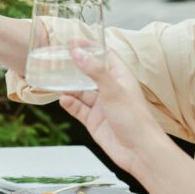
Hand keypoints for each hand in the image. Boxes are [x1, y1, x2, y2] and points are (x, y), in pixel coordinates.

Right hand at [58, 48, 165, 173]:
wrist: (140, 152)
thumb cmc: (136, 120)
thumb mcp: (114, 90)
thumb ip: (95, 71)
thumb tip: (78, 53)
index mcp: (121, 77)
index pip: (104, 55)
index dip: (89, 47)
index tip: (72, 41)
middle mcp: (111, 90)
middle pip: (89, 73)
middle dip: (74, 67)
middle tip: (57, 59)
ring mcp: (102, 106)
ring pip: (81, 92)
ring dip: (69, 87)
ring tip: (54, 80)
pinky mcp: (94, 122)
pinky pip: (78, 109)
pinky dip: (70, 104)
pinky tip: (63, 99)